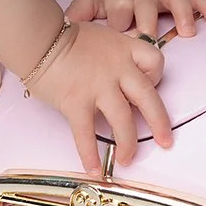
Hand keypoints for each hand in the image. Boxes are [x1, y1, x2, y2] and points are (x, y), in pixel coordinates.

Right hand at [32, 21, 170, 174]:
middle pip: (148, 97)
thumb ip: (114, 54)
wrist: (39, 37)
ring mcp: (98, 86)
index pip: (154, 61)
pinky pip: (87, 133)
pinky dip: (90, 154)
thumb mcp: (101, 36)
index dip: (156, 75)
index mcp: (124, 49)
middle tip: (165, 141)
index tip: (149, 86)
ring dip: (128, 144)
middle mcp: (117, 68)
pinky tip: (93, 169)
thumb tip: (119, 76)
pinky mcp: (77, 102)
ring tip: (127, 159)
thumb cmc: (65, 36)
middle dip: (160, 123)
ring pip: (123, 120)